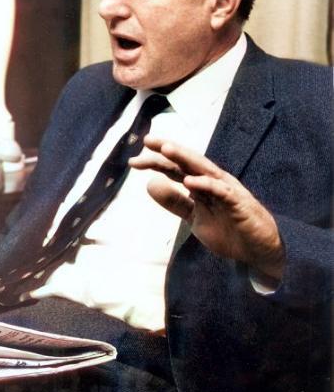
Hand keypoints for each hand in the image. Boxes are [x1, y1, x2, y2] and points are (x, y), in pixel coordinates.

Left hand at [130, 136, 284, 279]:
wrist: (258, 250)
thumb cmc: (228, 230)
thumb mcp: (194, 218)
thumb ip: (174, 202)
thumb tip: (149, 185)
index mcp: (201, 184)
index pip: (176, 169)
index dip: (156, 162)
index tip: (134, 161)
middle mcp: (213, 181)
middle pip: (188, 162)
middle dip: (168, 150)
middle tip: (148, 141)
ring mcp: (227, 191)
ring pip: (204, 169)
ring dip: (185, 158)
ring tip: (166, 150)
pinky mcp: (239, 204)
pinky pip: (221, 192)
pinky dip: (206, 185)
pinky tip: (190, 182)